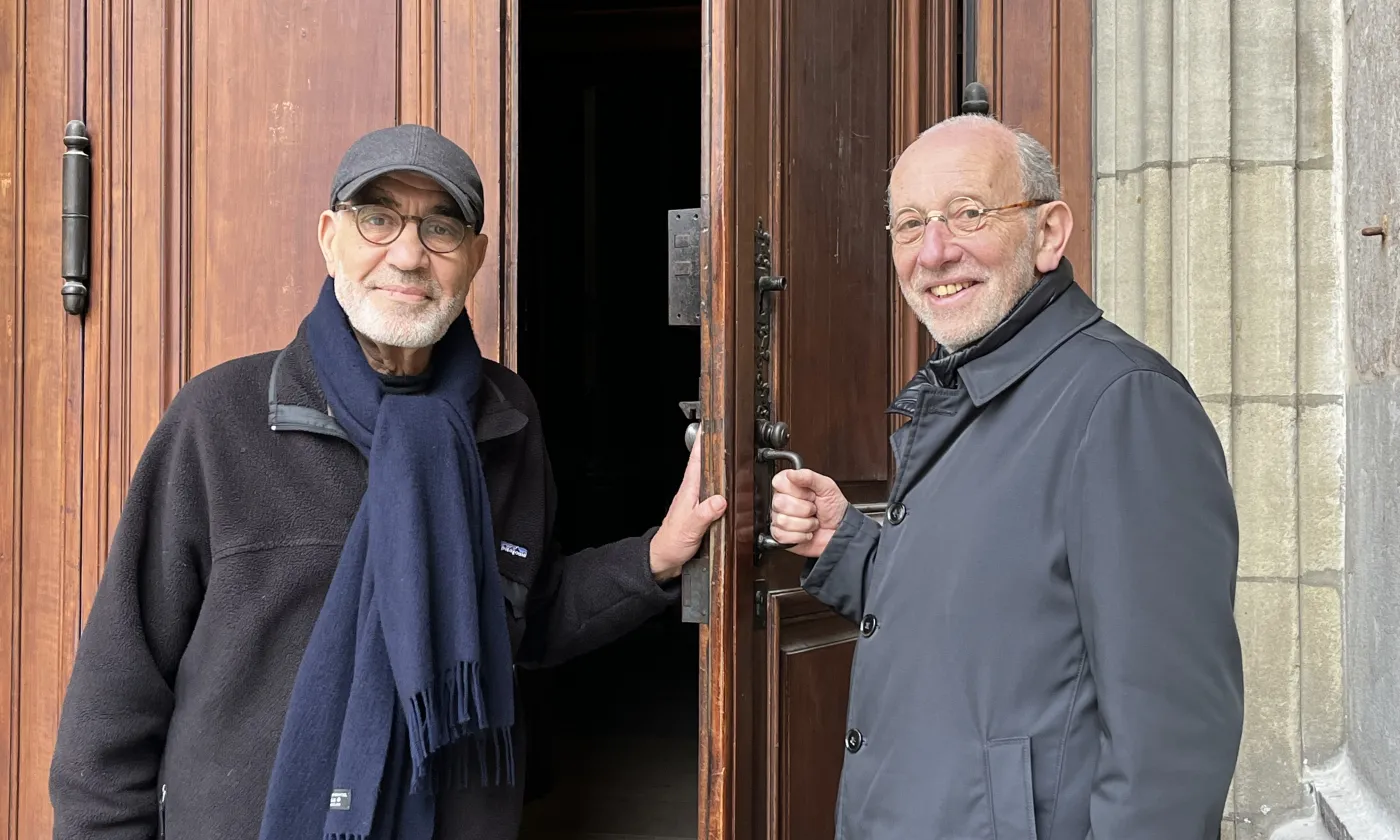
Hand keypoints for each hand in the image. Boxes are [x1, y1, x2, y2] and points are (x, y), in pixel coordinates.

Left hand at [649, 436, 727, 580]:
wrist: (665, 558)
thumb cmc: (673, 542)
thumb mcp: (690, 528)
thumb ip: (705, 514)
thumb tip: (720, 500)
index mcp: (689, 492)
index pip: (696, 462)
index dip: (703, 443)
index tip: (709, 426)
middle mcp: (691, 493)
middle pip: (703, 465)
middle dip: (712, 447)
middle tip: (722, 431)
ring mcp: (695, 501)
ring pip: (708, 477)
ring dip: (716, 464)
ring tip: (726, 451)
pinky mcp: (699, 510)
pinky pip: (711, 491)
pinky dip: (718, 483)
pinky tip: (725, 484)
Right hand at [770, 469, 847, 557]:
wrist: (840, 531)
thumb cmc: (834, 508)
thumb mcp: (827, 487)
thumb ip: (809, 476)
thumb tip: (791, 473)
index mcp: (790, 486)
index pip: (778, 482)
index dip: (796, 490)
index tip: (810, 495)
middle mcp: (782, 501)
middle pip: (779, 503)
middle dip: (804, 509)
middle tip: (813, 509)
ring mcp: (780, 518)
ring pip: (782, 520)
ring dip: (805, 524)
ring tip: (812, 521)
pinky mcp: (781, 535)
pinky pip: (782, 535)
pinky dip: (800, 536)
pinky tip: (806, 532)